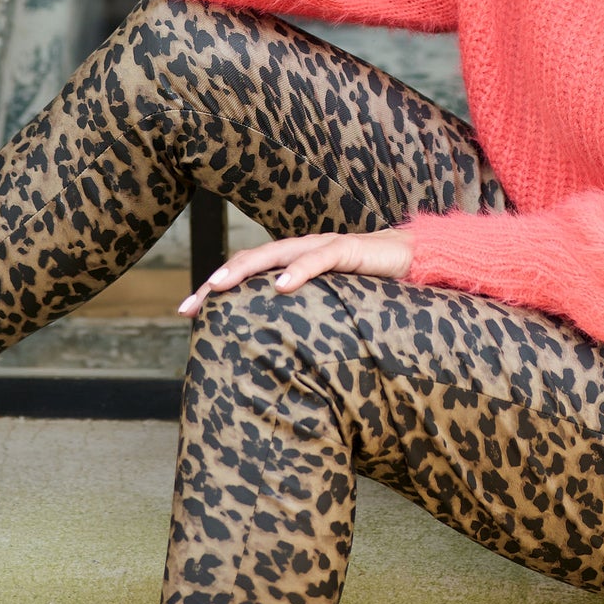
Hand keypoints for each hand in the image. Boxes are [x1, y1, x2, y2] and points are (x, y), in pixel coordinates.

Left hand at [177, 226, 413, 316]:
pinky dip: (299, 270)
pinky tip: (281, 286)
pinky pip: (322, 257)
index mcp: (294, 263)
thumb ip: (304, 321)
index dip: (216, 289)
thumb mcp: (330, 308)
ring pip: (277, 253)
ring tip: (219, 286)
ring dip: (245, 269)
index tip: (186, 313)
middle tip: (189, 306)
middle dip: (218, 281)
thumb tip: (273, 358)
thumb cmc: (372, 288)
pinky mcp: (352, 250)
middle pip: (251, 261)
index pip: (247, 273)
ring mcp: (326, 246)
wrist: (417, 261)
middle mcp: (304, 250)